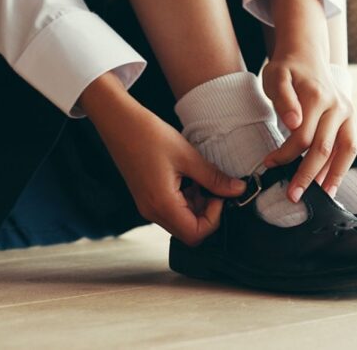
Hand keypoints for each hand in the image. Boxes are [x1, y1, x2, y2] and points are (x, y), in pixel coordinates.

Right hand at [90, 101, 246, 245]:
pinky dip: (185, 200)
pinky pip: (171, 210)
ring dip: (196, 205)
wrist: (119, 122)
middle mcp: (152, 211)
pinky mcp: (146, 198)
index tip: (219, 195)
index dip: (214, 218)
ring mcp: (147, 206)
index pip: (195, 234)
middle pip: (188, 231)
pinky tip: (188, 177)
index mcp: (162, 204)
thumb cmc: (149, 135)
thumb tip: (238, 190)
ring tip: (199, 178)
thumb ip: (214, 178)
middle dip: (207, 212)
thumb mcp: (187, 156)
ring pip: (181, 221)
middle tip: (213, 186)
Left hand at [259, 47, 356, 203]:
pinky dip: (342, 166)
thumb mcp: (276, 76)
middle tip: (293, 196)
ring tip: (322, 197)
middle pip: (323, 148)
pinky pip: (349, 147)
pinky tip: (331, 183)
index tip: (269, 165)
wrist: (306, 54)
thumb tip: (294, 123)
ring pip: (344, 150)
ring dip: (333, 176)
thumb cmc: (287, 68)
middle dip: (307, 175)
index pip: (302, 137)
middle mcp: (337, 106)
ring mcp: (347, 113)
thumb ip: (283, 99)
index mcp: (317, 97)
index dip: (285, 155)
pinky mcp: (350, 119)